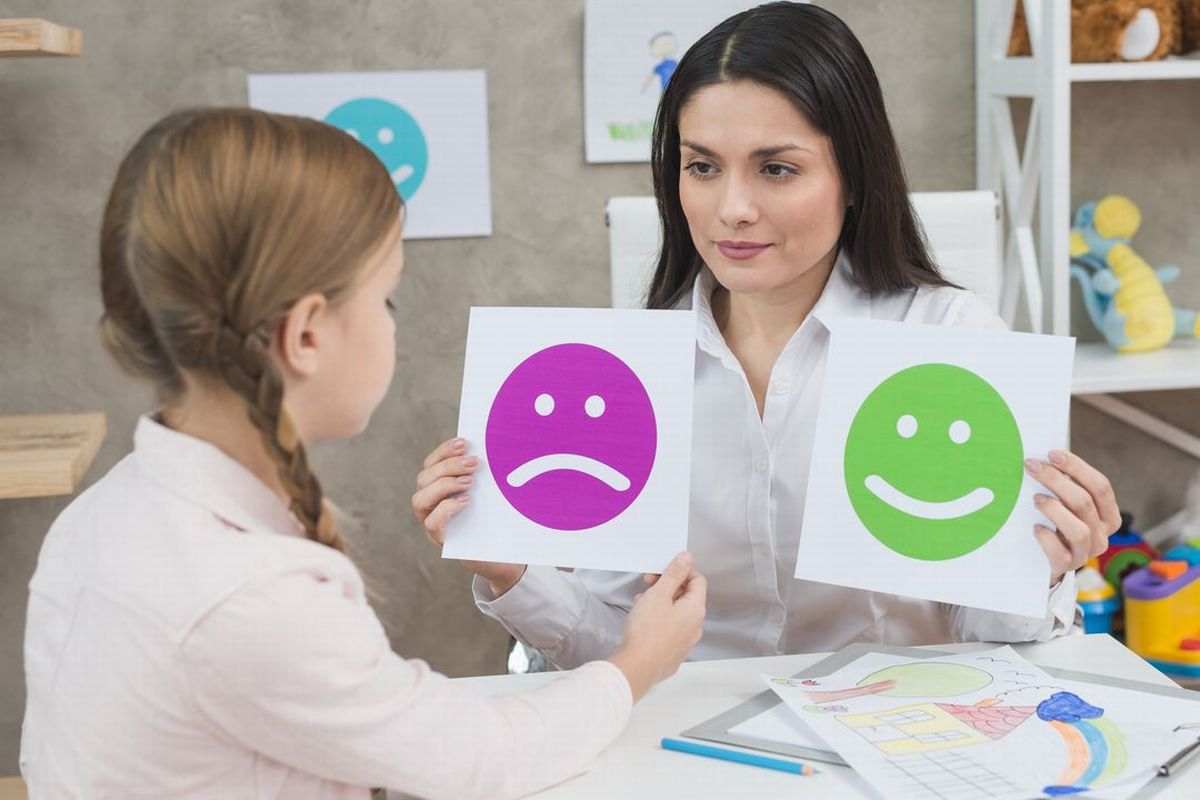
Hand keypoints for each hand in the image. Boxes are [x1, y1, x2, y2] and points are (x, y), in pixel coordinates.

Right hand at [412, 437, 525, 595]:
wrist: (502, 552)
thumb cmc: (493, 516)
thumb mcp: (488, 491)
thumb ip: (483, 474)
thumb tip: (494, 447)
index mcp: (438, 486)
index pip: (431, 463)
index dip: (444, 451)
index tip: (464, 443)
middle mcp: (429, 503)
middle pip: (424, 478)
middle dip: (448, 466)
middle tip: (474, 463)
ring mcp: (431, 521)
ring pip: (420, 499)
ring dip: (444, 485)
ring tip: (470, 482)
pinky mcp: (440, 539)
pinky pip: (432, 523)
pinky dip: (447, 509)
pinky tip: (466, 501)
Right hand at [609, 552, 706, 701]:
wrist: (636, 667)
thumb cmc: (646, 633)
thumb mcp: (658, 594)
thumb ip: (674, 574)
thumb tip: (686, 559)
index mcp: (695, 610)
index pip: (697, 580)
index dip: (681, 571)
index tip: (664, 570)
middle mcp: (695, 627)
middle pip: (686, 597)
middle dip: (667, 587)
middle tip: (649, 584)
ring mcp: (685, 642)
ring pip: (676, 614)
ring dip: (661, 603)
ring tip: (642, 603)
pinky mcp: (673, 653)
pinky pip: (670, 630)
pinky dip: (659, 621)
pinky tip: (643, 621)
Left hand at [1025, 450, 1120, 586]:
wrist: (1045, 563)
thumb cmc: (1057, 526)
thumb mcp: (1067, 507)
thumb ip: (1066, 488)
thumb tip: (1046, 459)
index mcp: (1109, 517)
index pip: (1101, 487)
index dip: (1077, 467)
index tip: (1052, 454)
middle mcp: (1101, 536)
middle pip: (1085, 503)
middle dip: (1056, 479)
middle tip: (1032, 466)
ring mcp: (1085, 553)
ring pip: (1078, 529)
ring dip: (1054, 509)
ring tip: (1036, 499)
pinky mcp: (1067, 566)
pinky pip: (1059, 551)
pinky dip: (1046, 537)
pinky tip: (1035, 527)